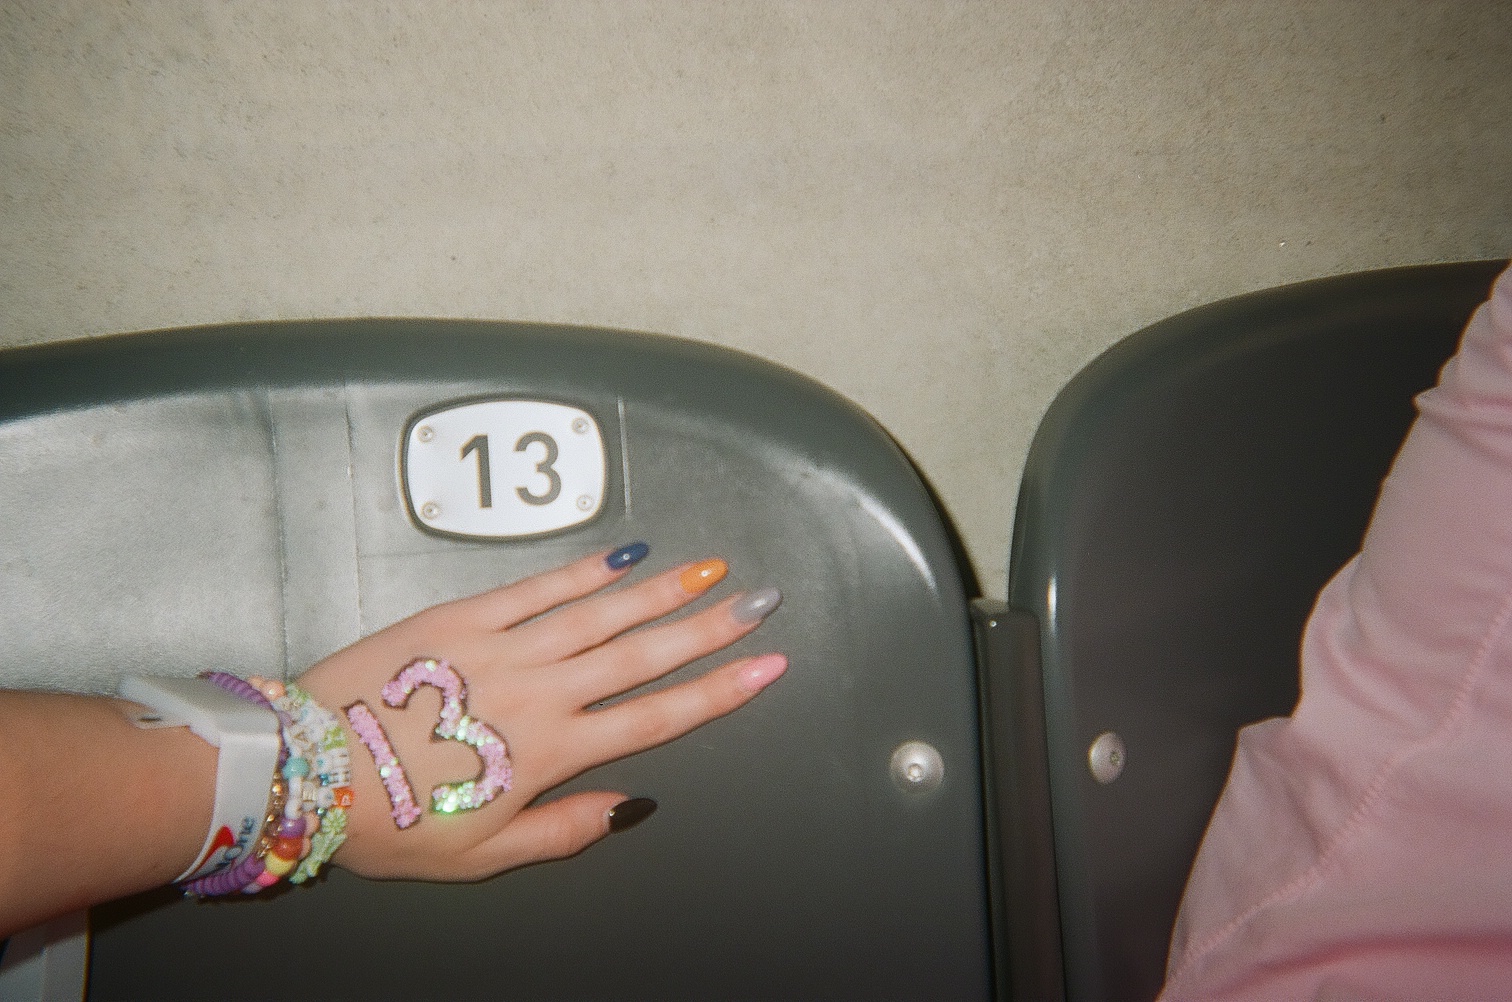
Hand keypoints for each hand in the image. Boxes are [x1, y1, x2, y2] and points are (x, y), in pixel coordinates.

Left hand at [295, 544, 784, 881]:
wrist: (306, 768)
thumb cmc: (392, 821)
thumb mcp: (481, 854)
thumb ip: (563, 830)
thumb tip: (631, 806)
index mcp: (550, 753)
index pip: (656, 718)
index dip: (719, 691)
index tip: (766, 665)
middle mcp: (540, 692)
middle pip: (642, 655)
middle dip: (709, 628)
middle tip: (761, 601)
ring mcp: (503, 648)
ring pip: (599, 613)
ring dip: (660, 591)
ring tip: (711, 571)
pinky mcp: (462, 618)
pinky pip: (536, 588)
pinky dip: (582, 570)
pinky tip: (623, 554)